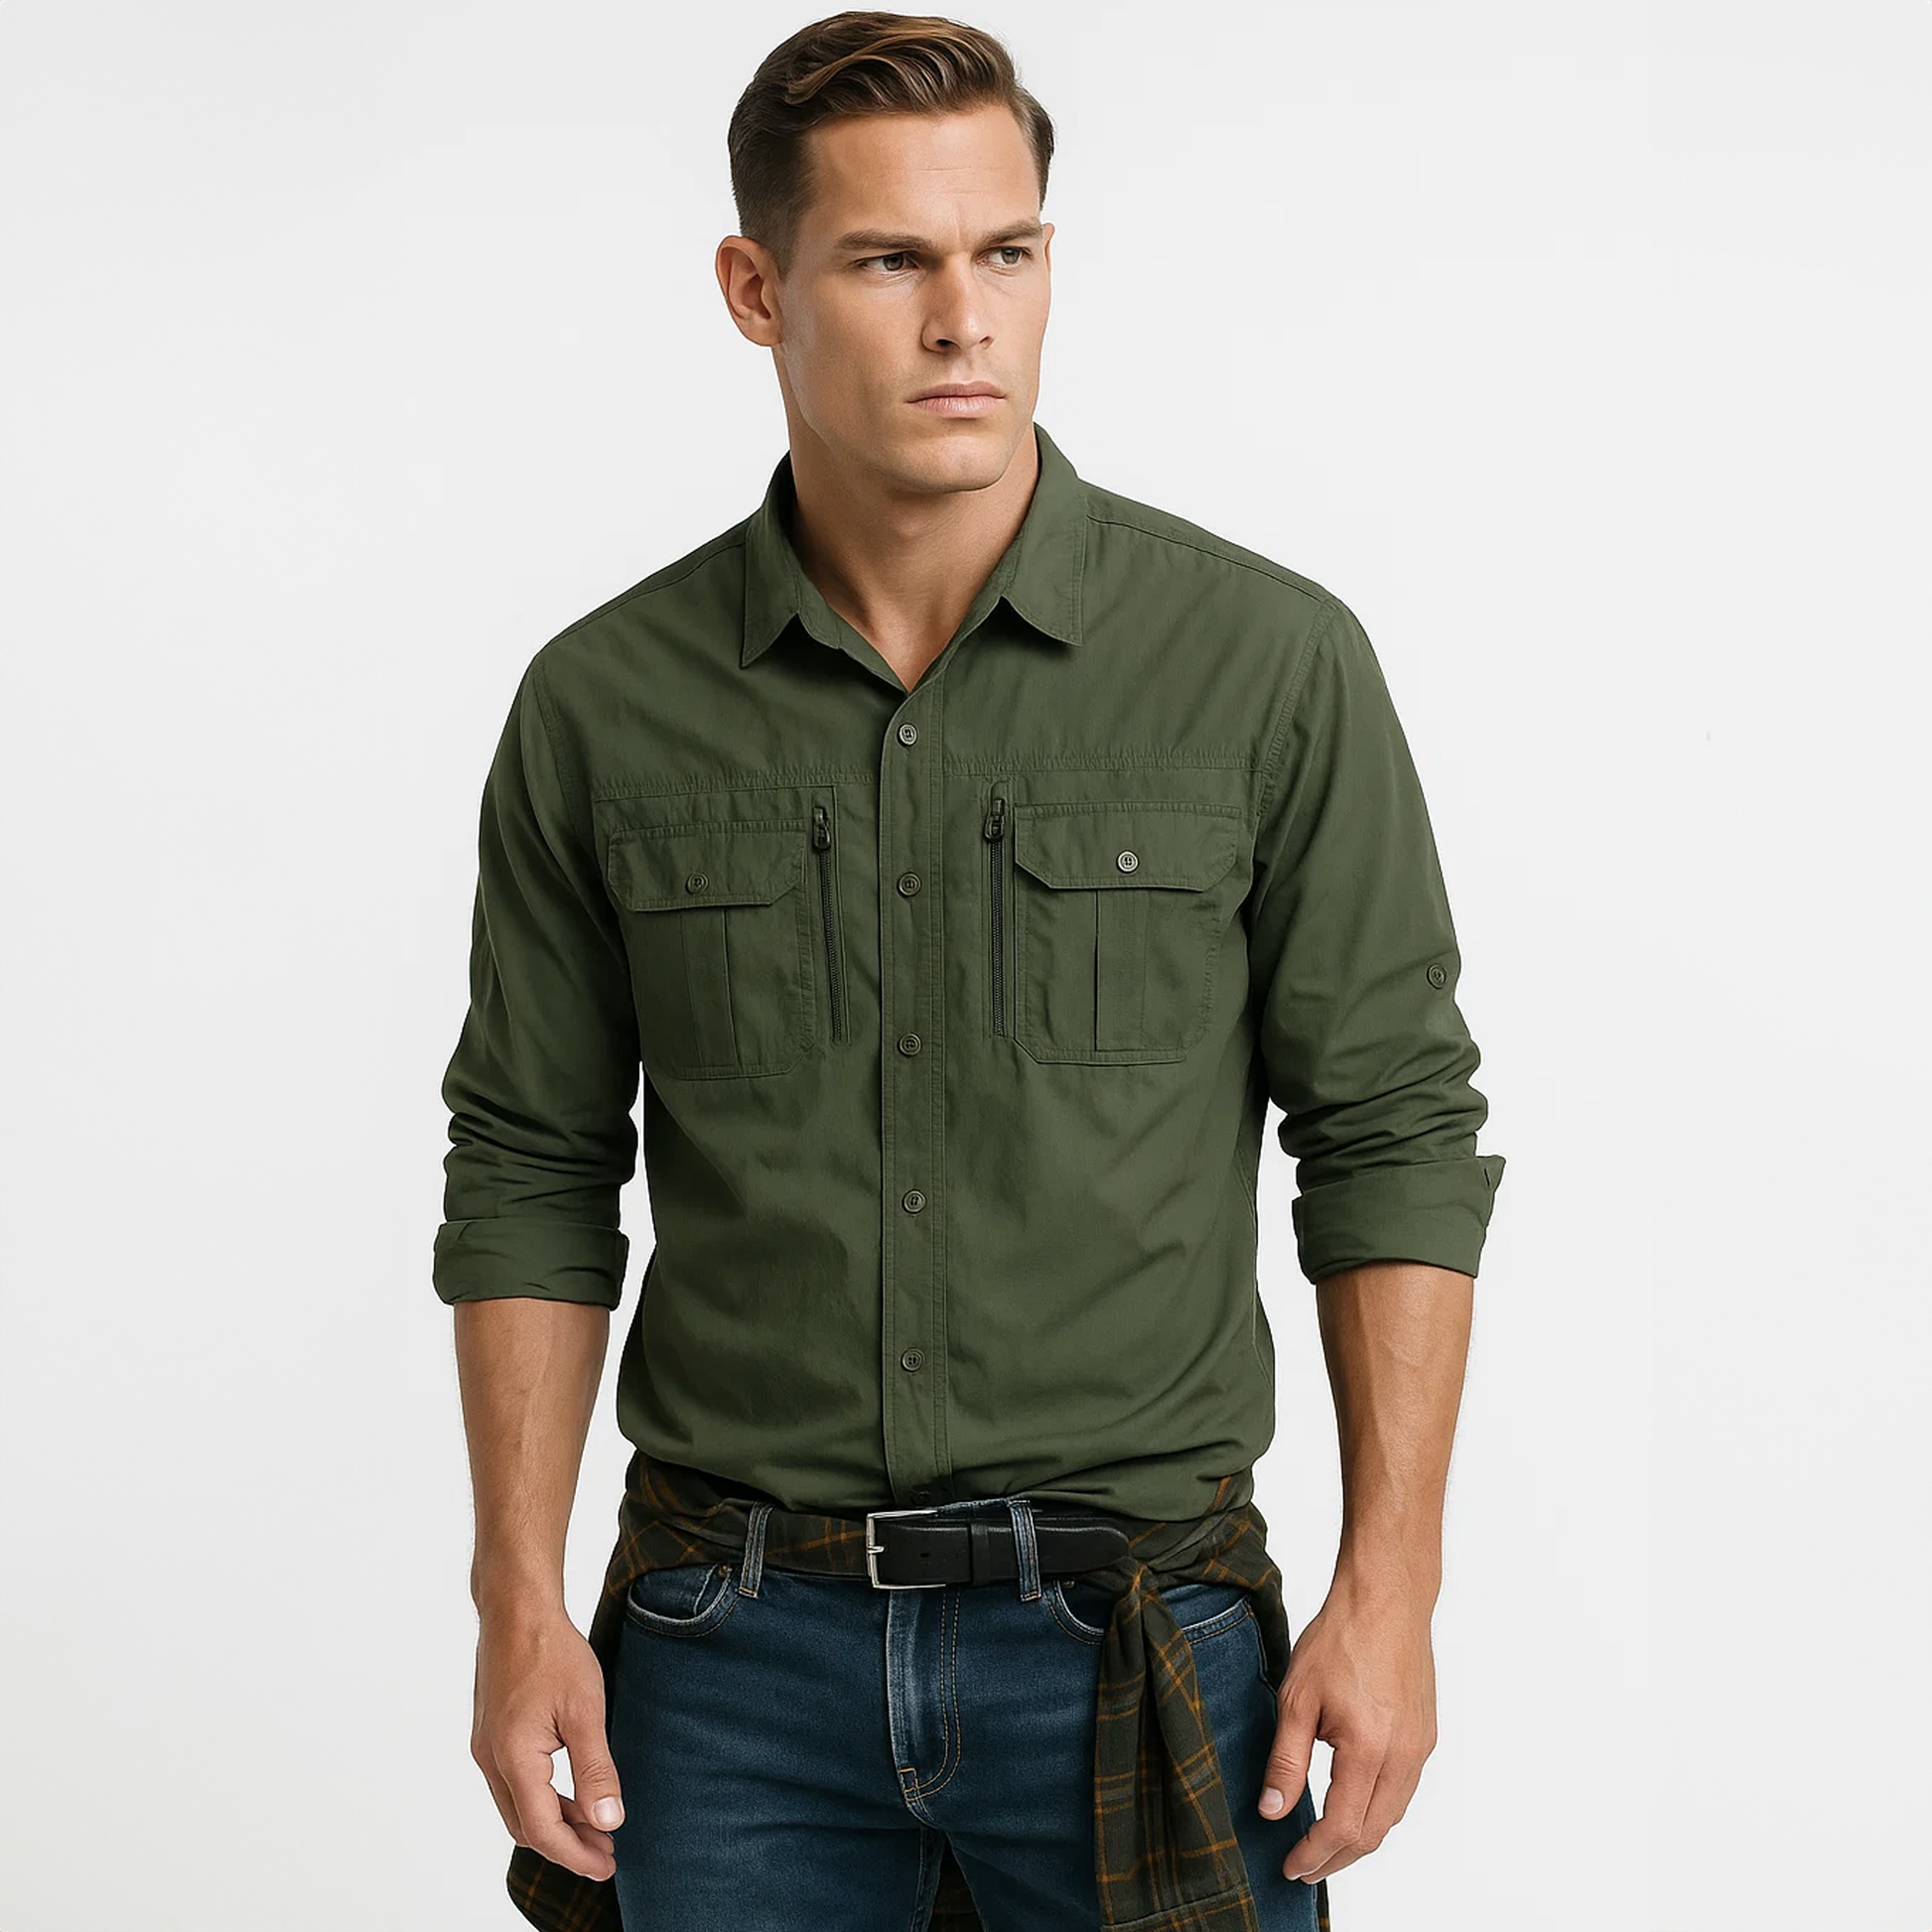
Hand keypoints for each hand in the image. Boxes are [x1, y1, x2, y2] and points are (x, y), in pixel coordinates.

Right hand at [470, 1603, 625, 1879]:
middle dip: (566, 1845)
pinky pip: (513, 1784)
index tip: (607, 1864)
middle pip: (525, 1826)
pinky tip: (571, 1794)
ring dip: (555, 1822)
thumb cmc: (551, 1651)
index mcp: (512, 1758)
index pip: (542, 1830)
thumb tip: (608, 1820)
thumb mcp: (585, 1710)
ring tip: (595, 1827)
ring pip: (517, 1807)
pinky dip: (542, 1798)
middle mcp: (490, 1760)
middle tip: (606, 1851)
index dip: (576, 1854)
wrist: (516, 1608)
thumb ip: (595, 1769)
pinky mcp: (491, 1734)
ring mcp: (486, 1747)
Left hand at [1256, 1570, 1438, 1884]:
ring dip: (1360, 1838)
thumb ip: (1285, 1760)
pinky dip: (1379, 1810)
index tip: (1290, 1866)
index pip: (1343, 1826)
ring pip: (1393, 1815)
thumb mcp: (1297, 1697)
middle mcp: (1404, 1756)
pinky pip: (1404, 1790)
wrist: (1386, 1599)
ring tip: (1325, 1846)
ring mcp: (1420, 1746)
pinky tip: (1355, 1806)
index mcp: (1369, 1749)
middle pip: (1373, 1833)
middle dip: (1337, 1858)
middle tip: (1304, 1867)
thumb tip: (1273, 1811)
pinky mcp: (1425, 1734)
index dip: (1314, 1854)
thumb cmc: (1340, 1638)